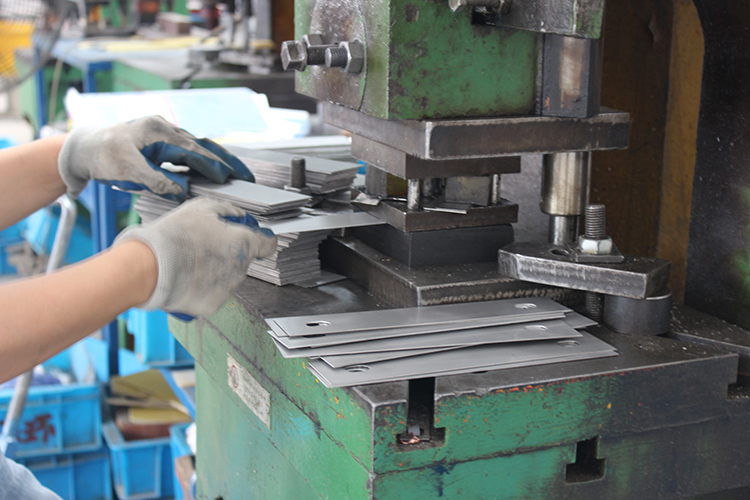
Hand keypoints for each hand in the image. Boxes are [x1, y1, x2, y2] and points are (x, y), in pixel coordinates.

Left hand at [58, 116, 252, 199]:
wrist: (84, 147)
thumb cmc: (102, 156)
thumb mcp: (126, 170)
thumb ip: (156, 180)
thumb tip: (182, 189)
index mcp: (157, 131)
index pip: (192, 150)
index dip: (212, 165)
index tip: (229, 178)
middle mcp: (165, 129)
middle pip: (203, 145)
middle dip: (227, 160)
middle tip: (247, 175)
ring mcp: (165, 134)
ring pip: (200, 147)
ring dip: (220, 161)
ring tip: (239, 174)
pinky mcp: (163, 143)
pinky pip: (190, 151)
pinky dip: (206, 161)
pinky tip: (216, 172)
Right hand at [114, 197, 276, 316]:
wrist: (151, 266)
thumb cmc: (175, 235)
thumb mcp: (203, 208)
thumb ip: (227, 211)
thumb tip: (238, 216)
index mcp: (243, 243)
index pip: (268, 244)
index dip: (261, 239)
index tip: (254, 239)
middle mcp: (241, 269)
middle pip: (243, 261)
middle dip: (228, 254)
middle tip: (204, 248)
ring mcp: (228, 289)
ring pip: (228, 279)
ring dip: (216, 272)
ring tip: (190, 262)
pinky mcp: (214, 305)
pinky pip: (213, 295)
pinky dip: (203, 288)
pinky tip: (187, 278)